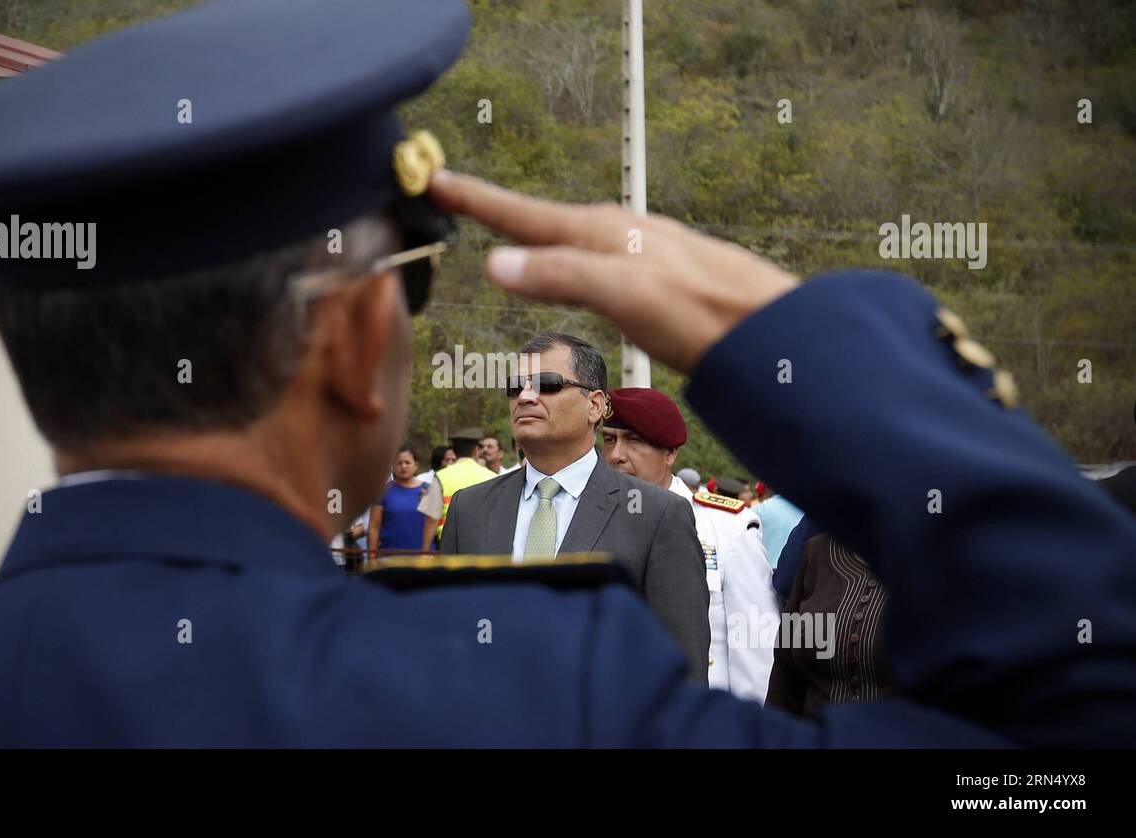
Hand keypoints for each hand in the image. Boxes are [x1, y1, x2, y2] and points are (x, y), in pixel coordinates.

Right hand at [429, 170, 798, 372]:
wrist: (770, 329)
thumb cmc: (703, 314)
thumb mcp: (625, 295)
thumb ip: (563, 277)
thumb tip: (497, 264)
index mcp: (600, 234)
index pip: (521, 215)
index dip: (474, 199)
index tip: (433, 178)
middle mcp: (617, 233)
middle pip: (540, 220)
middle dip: (494, 210)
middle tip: (455, 196)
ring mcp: (637, 250)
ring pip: (568, 237)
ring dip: (529, 231)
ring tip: (504, 230)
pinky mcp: (655, 273)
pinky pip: (592, 255)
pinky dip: (564, 254)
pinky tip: (577, 266)